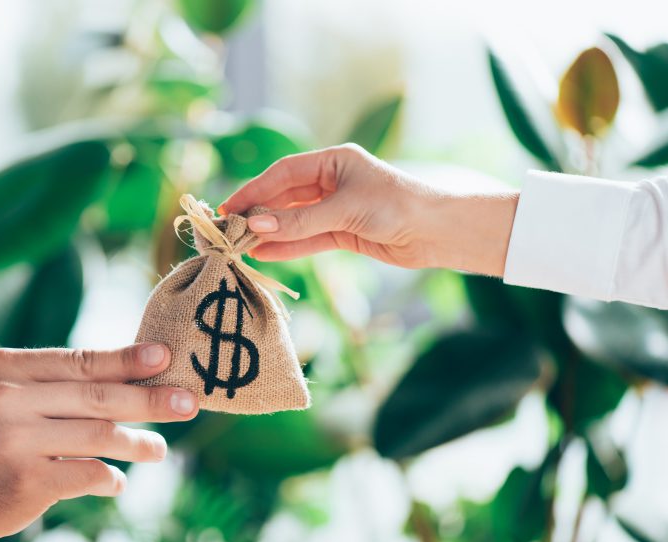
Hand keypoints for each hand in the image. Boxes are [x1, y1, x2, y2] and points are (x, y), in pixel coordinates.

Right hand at [0, 344, 196, 541]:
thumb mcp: (8, 394)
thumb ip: (59, 383)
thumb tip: (137, 374)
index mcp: (7, 368)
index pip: (81, 360)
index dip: (127, 360)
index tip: (166, 358)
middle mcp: (9, 400)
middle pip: (98, 397)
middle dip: (150, 400)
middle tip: (188, 403)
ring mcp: (17, 442)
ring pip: (101, 437)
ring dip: (139, 443)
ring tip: (159, 449)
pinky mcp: (28, 482)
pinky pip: (89, 474)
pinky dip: (111, 477)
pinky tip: (118, 480)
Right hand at [220, 144, 517, 276]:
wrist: (438, 232)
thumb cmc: (397, 206)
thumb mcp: (344, 210)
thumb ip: (299, 220)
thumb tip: (257, 224)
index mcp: (333, 161)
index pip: (283, 174)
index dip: (254, 190)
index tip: (229, 207)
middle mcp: (333, 182)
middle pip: (285, 197)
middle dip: (259, 214)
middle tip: (230, 231)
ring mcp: (337, 208)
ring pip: (294, 220)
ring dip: (270, 233)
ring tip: (242, 246)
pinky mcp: (344, 233)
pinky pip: (309, 239)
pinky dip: (288, 247)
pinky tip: (266, 253)